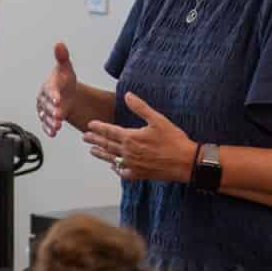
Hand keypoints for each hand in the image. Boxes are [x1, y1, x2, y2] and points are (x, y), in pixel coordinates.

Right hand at [36, 41, 80, 136]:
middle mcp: (44, 98)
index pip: (50, 90)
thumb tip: (59, 43)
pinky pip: (46, 124)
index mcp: (49, 85)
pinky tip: (53, 133)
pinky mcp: (47, 118)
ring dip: (50, 122)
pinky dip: (48, 129)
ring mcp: (45, 109)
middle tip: (59, 116)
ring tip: (57, 127)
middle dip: (53, 111)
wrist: (66, 94)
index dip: (53, 94)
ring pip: (46, 116)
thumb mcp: (66, 69)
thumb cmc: (65, 80)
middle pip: (48, 105)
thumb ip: (63, 57)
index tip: (58, 99)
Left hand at [82, 93, 198, 183]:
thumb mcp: (158, 119)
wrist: (186, 163)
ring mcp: (133, 165)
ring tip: (92, 151)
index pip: (109, 131)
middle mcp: (129, 152)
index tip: (89, 125)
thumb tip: (127, 95)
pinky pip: (124, 172)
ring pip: (112, 159)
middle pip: (107, 145)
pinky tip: (113, 167)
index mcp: (131, 138)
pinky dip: (116, 169)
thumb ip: (140, 107)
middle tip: (84, 137)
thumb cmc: (173, 140)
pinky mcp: (140, 174)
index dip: (98, 127)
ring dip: (101, 154)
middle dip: (95, 140)